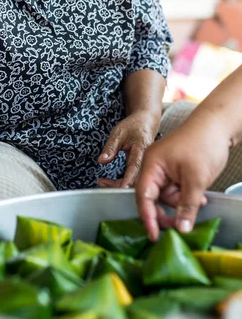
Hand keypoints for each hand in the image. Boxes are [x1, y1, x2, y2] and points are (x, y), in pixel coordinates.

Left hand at [97, 111, 158, 188]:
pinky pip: (133, 180)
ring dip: (118, 186)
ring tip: (102, 182)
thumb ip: (111, 147)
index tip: (120, 188)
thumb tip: (101, 161)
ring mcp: (145, 166)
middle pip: (136, 180)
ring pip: (134, 183)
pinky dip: (121, 183)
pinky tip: (110, 182)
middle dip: (118, 186)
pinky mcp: (142, 169)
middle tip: (101, 183)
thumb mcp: (119, 132)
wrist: (147, 122)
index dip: (128, 179)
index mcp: (142, 149)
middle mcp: (146, 160)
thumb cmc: (134, 125)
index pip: (135, 167)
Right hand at [135, 117, 229, 241]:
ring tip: (199, 201)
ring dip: (181, 204)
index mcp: (151, 164)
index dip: (148, 217)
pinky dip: (186, 196)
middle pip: (152, 198)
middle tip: (180, 227)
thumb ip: (187, 205)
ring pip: (166, 196)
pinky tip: (199, 196)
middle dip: (166, 212)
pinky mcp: (176, 170)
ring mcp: (165, 168)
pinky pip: (176, 190)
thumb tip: (181, 229)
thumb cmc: (203, 143)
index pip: (143, 195)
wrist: (218, 125)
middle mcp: (154, 166)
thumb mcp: (196, 179)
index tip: (154, 236)